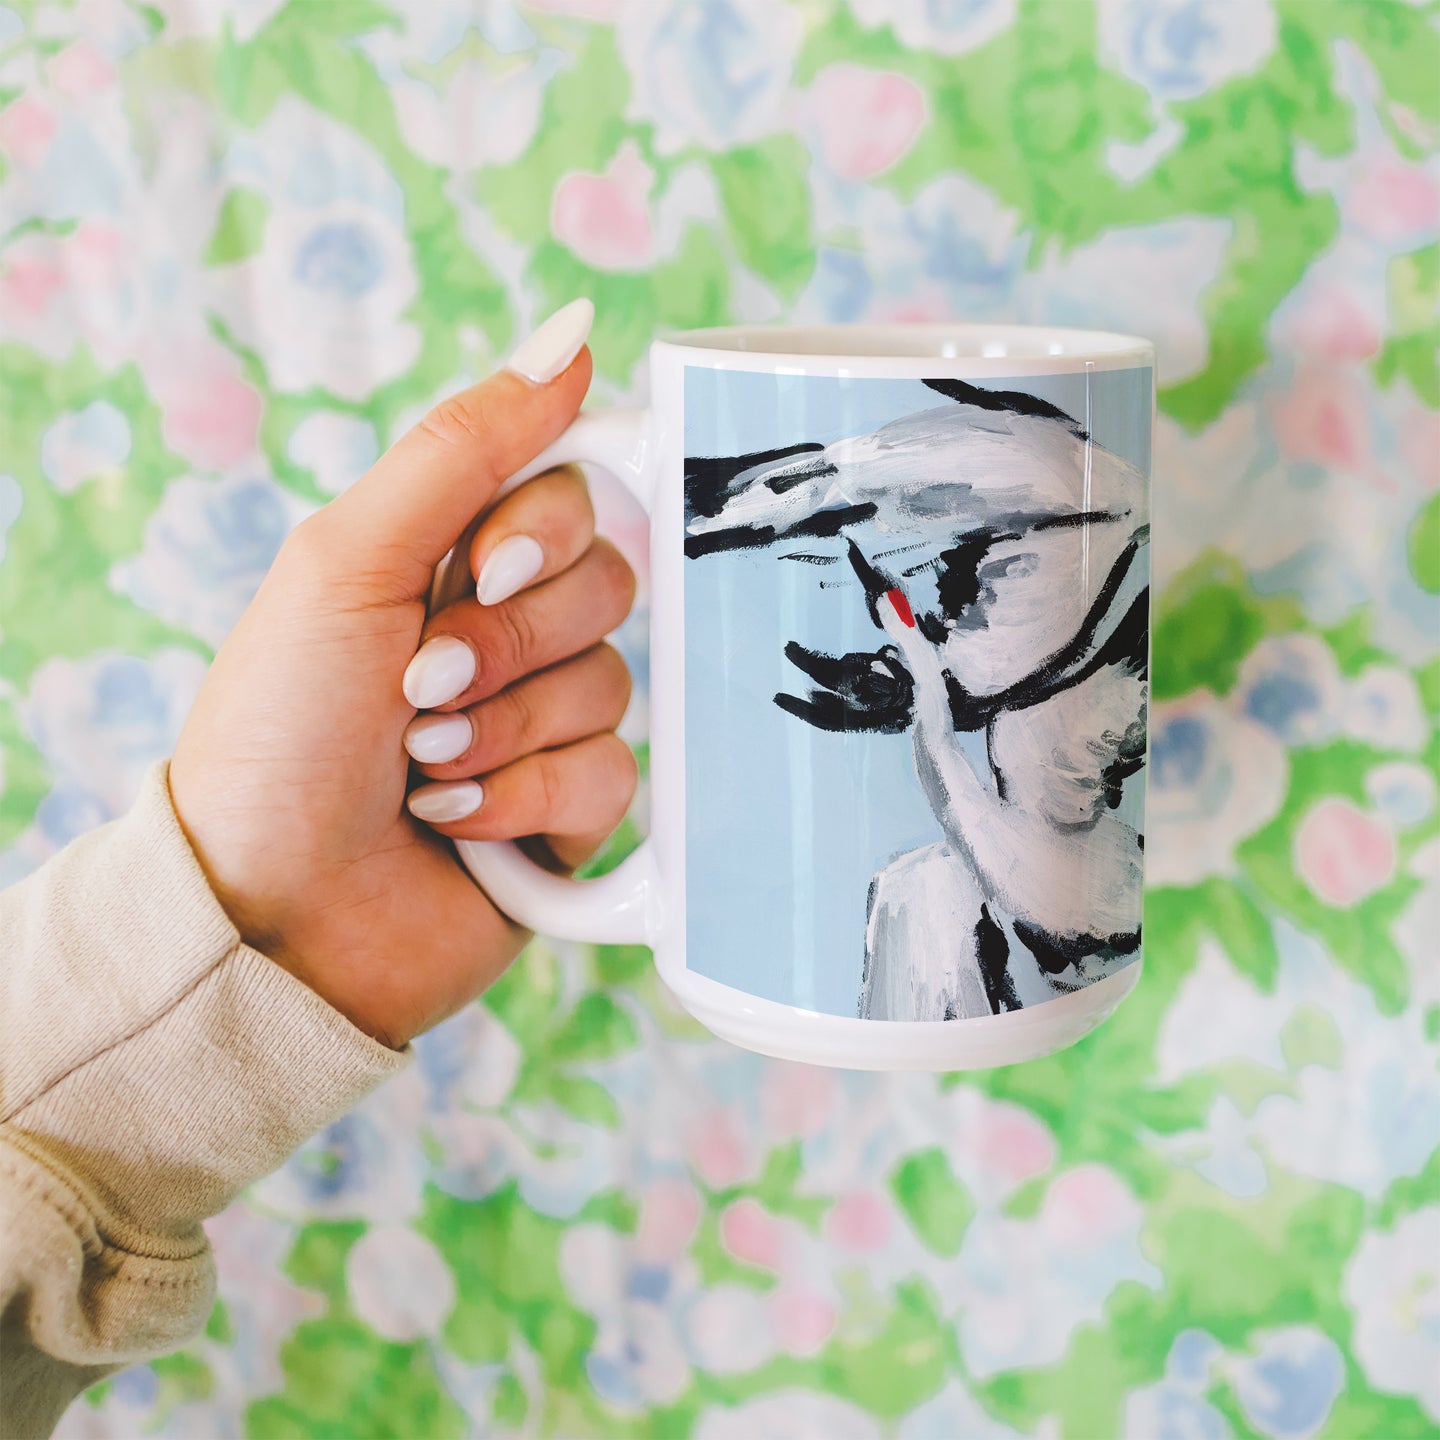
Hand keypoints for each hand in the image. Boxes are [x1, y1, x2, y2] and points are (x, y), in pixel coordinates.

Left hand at [169, 305, 637, 1047]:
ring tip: (421, 767)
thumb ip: (466, 446)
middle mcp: (510, 631)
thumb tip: (573, 331)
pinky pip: (616, 777)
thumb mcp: (351, 560)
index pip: (573, 491)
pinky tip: (456, 824)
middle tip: (420, 686)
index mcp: (454, 558)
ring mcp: (544, 723)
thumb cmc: (280, 727)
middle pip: (607, 584)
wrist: (266, 906)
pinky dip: (525, 799)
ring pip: (612, 685)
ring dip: (503, 728)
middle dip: (508, 642)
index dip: (548, 528)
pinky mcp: (571, 812)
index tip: (485, 566)